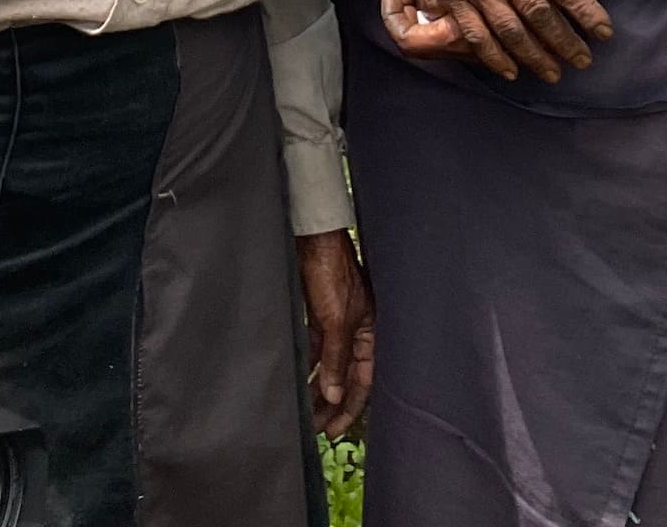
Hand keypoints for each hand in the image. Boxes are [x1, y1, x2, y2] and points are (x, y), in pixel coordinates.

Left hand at [297, 229, 372, 438]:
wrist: (313, 238)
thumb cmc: (333, 272)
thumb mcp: (337, 320)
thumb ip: (335, 359)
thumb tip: (333, 396)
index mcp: (369, 333)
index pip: (363, 381)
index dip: (349, 407)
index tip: (333, 429)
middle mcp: (355, 332)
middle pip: (345, 376)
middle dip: (332, 402)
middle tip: (316, 428)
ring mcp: (336, 324)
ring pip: (327, 365)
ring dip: (317, 386)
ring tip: (304, 410)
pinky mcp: (318, 315)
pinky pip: (314, 349)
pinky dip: (307, 365)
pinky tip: (296, 380)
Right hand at [381, 0, 612, 82]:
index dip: (585, 9)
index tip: (604, 32)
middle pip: (536, 9)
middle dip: (563, 40)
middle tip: (583, 61)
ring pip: (508, 26)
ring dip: (533, 55)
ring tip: (553, 73)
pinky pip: (474, 32)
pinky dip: (493, 56)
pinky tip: (511, 70)